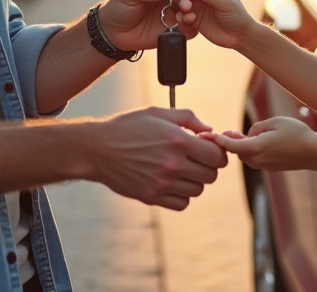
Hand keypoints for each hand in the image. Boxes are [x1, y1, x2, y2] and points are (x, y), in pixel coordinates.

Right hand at [93, 108, 228, 210]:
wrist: (98, 149)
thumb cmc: (128, 127)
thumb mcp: (158, 113)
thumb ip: (188, 118)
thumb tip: (210, 130)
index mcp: (178, 140)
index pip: (216, 156)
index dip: (217, 152)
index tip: (209, 149)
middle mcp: (172, 164)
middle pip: (211, 175)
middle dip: (208, 166)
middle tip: (196, 158)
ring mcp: (162, 183)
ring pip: (198, 190)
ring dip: (194, 180)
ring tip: (182, 169)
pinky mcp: (152, 196)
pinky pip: (182, 204)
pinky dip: (182, 195)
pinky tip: (173, 182)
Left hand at [100, 0, 195, 52]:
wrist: (111, 33)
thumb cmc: (118, 7)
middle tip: (185, 4)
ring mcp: (171, 12)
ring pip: (190, 8)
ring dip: (191, 10)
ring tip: (185, 14)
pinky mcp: (172, 28)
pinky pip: (187, 26)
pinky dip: (189, 25)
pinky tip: (183, 24)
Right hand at [176, 0, 256, 49]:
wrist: (239, 36)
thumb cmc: (238, 16)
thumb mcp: (226, 4)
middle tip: (186, 2)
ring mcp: (199, 5)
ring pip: (183, 0)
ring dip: (182, 4)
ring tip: (187, 11)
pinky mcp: (195, 18)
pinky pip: (183, 14)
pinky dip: (182, 16)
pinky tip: (187, 20)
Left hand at [208, 117, 315, 171]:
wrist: (314, 152)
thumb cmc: (296, 134)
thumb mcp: (274, 122)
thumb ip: (256, 127)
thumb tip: (249, 135)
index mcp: (256, 148)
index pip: (230, 145)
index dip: (216, 140)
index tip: (204, 136)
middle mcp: (257, 160)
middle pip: (236, 151)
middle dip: (229, 141)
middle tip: (222, 131)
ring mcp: (264, 166)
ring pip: (245, 155)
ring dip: (240, 146)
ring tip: (238, 134)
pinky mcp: (270, 167)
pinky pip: (255, 158)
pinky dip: (250, 151)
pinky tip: (254, 141)